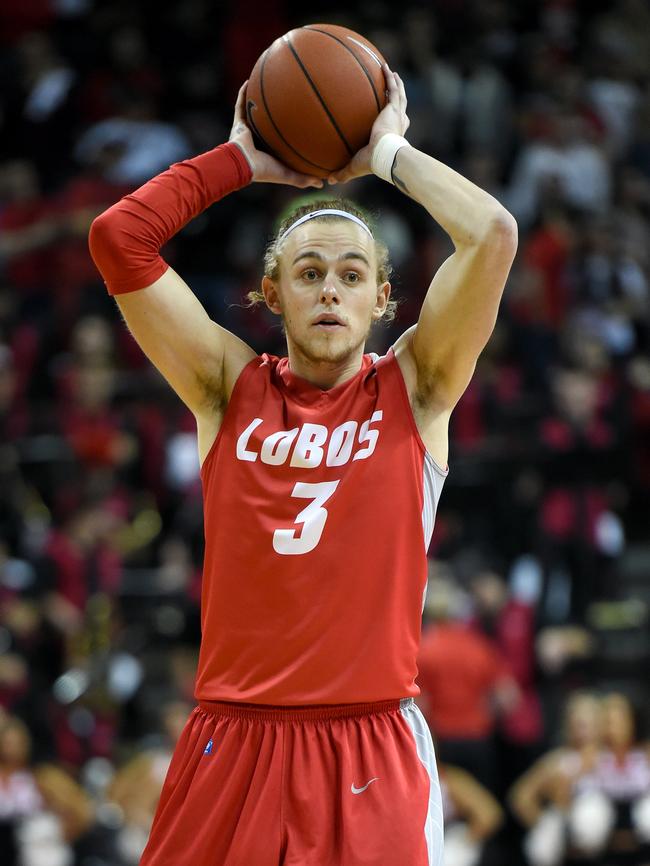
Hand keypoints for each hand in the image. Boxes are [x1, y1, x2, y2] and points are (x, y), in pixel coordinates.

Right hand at [229, 82, 323, 188]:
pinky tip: (251, 79)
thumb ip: (305, 179)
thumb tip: (324, 184)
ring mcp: (246, 130)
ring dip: (258, 100)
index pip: (278, 140)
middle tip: (286, 100)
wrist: (243, 164)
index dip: (286, 133)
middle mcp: (257, 139)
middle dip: (274, 113)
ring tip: (268, 85)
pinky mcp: (238, 123)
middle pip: (267, 123)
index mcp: (267, 151)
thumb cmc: (265, 171)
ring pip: (253, 111)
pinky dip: (243, 93)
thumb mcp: (289, 174)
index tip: (298, 124)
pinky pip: (240, 104)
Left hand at [328, 65, 409, 184]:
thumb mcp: (354, 167)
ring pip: (399, 95)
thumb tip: (329, 180)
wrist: (384, 155)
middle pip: (399, 108)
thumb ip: (343, 172)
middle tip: (394, 89)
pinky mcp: (394, 108)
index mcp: (392, 136)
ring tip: (392, 73)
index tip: (388, 113)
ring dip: (396, 84)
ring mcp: (397, 115)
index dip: (393, 120)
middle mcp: (397, 124)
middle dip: (397, 98)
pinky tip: (385, 67)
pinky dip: (390, 78)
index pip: (394, 126)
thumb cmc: (372, 163)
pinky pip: (393, 89)